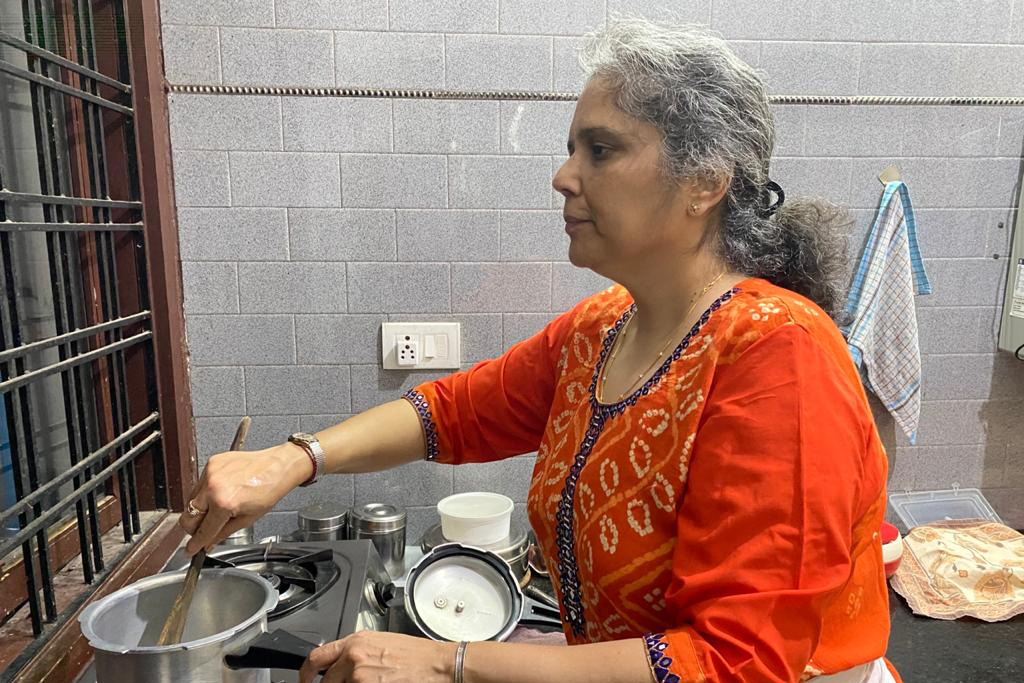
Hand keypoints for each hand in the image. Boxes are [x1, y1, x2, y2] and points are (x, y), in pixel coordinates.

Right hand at [178, 444, 311, 553]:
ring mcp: (210, 473)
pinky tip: (222, 492)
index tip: (190, 550)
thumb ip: (223, 533)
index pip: (202, 530)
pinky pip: (200, 484)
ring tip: (220, 507)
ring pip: (191, 500)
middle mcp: (213, 487)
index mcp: (223, 503)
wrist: (278, 466)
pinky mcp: (211, 463)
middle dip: (194, 527)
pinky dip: (206, 492)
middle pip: (188, 516)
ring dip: (200, 509)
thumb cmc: (269, 490)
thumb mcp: (247, 519)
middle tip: (204, 530)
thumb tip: (208, 543)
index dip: (195, 544)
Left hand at [299, 631, 456, 682]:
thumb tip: (340, 665)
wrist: (439, 666)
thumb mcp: (381, 643)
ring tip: (377, 681)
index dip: (305, 674)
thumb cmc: (418, 656)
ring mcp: (359, 679)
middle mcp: (354, 659)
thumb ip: (357, 652)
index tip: (305, 680)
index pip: (316, 658)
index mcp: (356, 642)